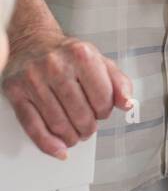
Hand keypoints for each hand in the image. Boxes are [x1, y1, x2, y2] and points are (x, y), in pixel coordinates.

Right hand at [2, 29, 132, 159]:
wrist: (32, 42)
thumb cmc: (68, 55)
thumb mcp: (100, 60)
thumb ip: (119, 82)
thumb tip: (128, 104)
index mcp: (81, 55)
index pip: (103, 98)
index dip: (105, 111)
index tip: (102, 111)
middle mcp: (56, 65)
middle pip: (80, 114)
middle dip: (88, 127)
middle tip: (88, 127)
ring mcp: (34, 79)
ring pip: (58, 124)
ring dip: (71, 137)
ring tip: (75, 134)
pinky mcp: (16, 91)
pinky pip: (33, 126)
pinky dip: (48, 144)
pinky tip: (59, 148)